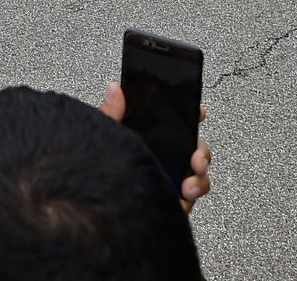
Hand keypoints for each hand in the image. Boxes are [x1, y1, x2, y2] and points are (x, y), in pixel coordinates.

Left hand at [100, 82, 211, 211]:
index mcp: (149, 139)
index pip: (175, 124)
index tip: (199, 113)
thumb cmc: (99, 169)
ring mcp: (168, 182)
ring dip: (199, 181)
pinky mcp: (169, 203)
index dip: (191, 116)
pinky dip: (188, 202)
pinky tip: (180, 200)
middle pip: (194, 151)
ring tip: (189, 187)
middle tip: (197, 159)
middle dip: (202, 153)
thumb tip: (115, 88)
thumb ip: (111, 114)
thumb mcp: (105, 138)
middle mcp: (162, 159)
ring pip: (197, 178)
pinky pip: (188, 202)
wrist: (95, 207)